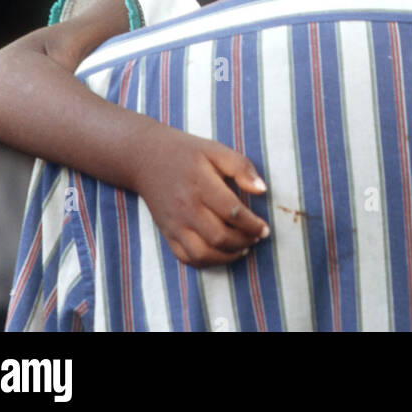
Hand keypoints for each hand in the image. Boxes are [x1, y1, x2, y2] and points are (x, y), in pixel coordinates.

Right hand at [134, 124, 269, 266]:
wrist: (147, 158)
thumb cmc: (187, 153)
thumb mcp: (216, 150)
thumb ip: (241, 167)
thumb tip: (262, 190)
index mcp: (200, 184)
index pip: (232, 212)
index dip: (252, 224)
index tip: (264, 228)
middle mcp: (186, 207)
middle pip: (219, 236)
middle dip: (244, 241)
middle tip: (257, 238)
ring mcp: (174, 223)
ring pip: (203, 253)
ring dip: (227, 256)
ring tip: (243, 248)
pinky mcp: (167, 233)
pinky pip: (186, 257)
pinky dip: (206, 261)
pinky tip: (221, 253)